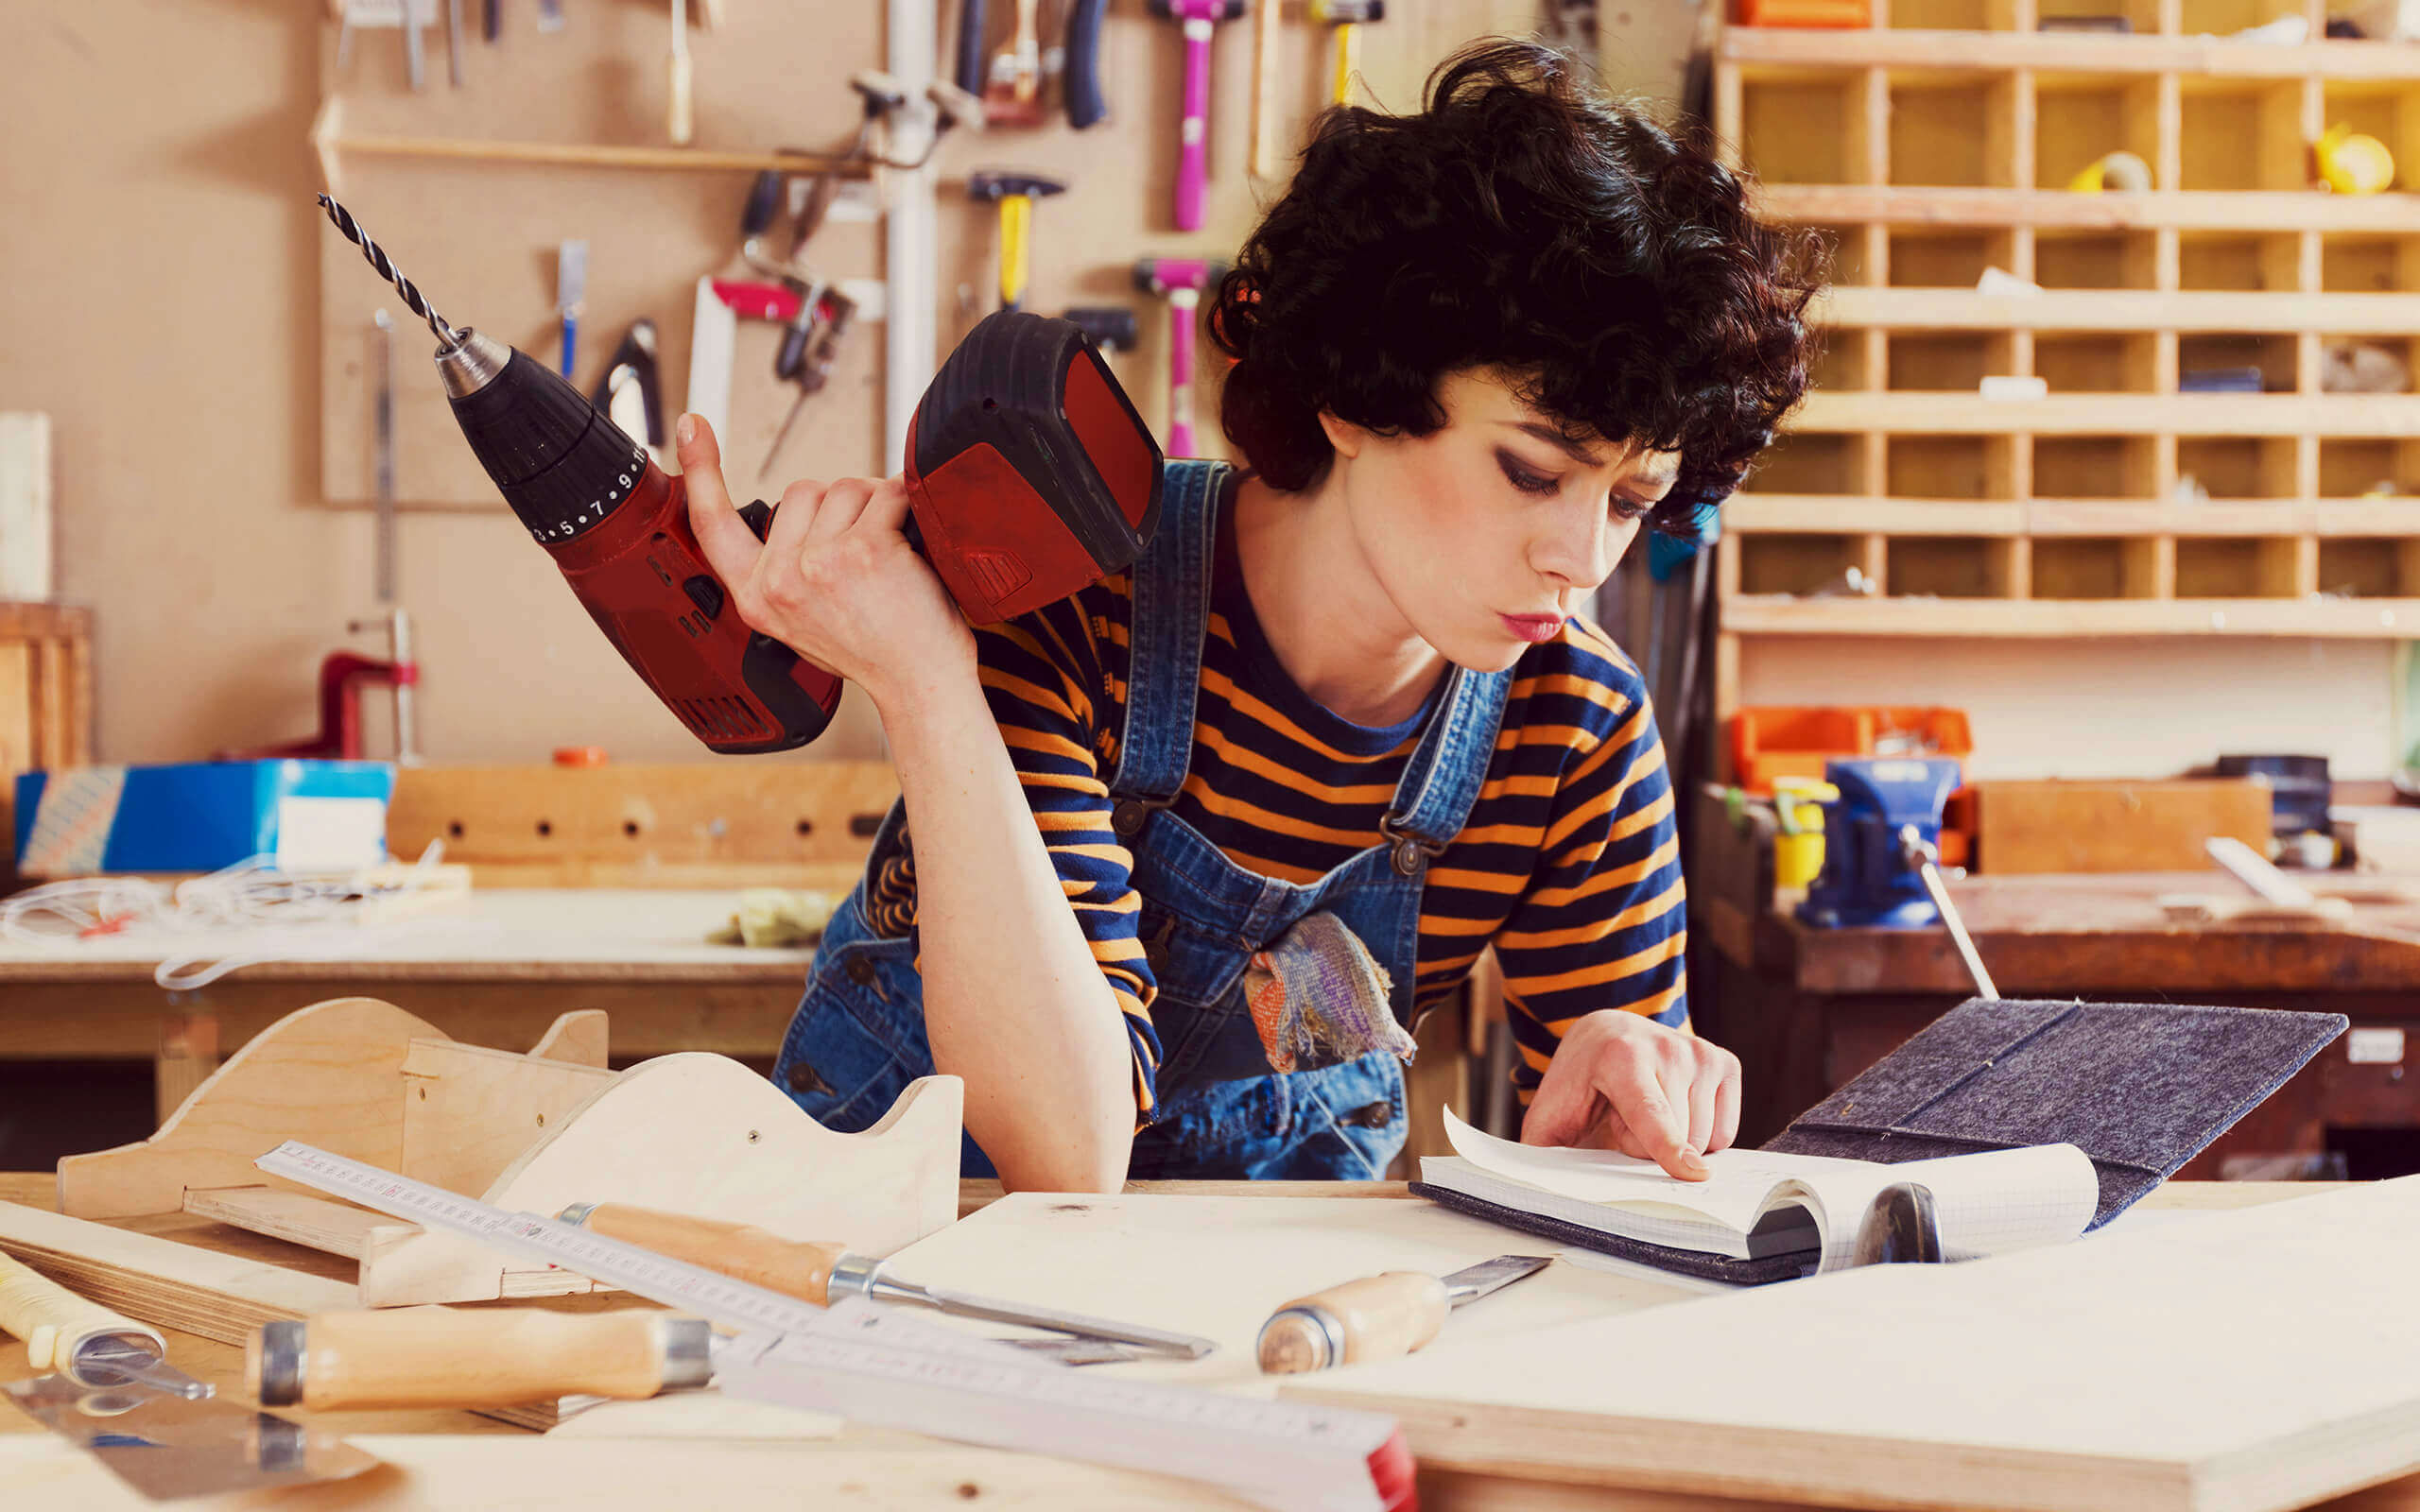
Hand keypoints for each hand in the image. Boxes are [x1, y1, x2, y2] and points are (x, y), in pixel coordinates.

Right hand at [675, 413, 972, 708]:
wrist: (920, 685)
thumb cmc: (876, 651)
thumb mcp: (803, 620)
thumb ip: (785, 571)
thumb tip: (795, 517)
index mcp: (756, 596)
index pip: (712, 524)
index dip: (700, 471)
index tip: (691, 426)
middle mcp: (779, 580)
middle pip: (801, 491)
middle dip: (839, 508)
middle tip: (864, 558)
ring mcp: (818, 563)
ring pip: (845, 488)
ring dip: (875, 508)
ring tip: (888, 560)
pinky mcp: (863, 551)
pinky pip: (887, 494)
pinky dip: (907, 508)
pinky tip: (911, 548)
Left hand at [1519, 1009, 1741, 1180]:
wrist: (1607, 1035)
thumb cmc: (1580, 1084)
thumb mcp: (1550, 1115)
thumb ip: (1541, 1154)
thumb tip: (1538, 1196)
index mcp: (1620, 1057)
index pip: (1650, 1113)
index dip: (1669, 1147)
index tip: (1692, 1172)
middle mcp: (1666, 1048)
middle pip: (1679, 1137)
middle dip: (1649, 1147)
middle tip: (1624, 1120)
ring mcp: (1699, 1053)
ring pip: (1704, 1139)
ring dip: (1676, 1142)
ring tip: (1647, 1113)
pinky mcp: (1724, 1062)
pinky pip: (1725, 1133)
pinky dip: (1702, 1136)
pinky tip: (1676, 1110)